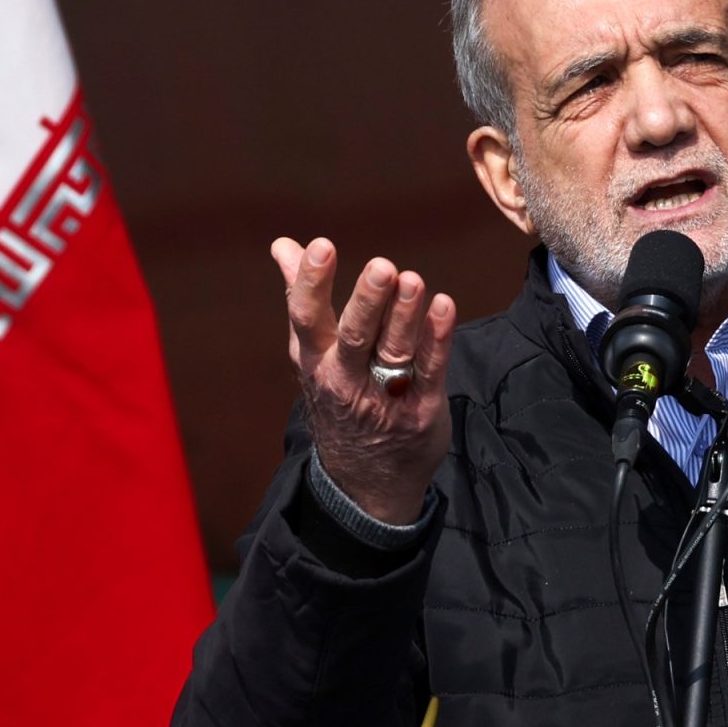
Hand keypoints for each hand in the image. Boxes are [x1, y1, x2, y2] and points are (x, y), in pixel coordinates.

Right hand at [272, 236, 455, 524]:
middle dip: (368, 301)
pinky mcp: (421, 408)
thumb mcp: (312, 355)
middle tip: (382, 268)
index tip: (321, 246)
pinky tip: (444, 307)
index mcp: (316, 359)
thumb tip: (283, 247)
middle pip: (354, 336)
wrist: (363, 481)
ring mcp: (385, 396)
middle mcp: (345, 378)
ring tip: (413, 280)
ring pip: (394, 351)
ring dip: (405, 315)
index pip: (307, 317)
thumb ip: (302, 298)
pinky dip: (437, 340)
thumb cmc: (339, 398)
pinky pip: (430, 371)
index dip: (313, 282)